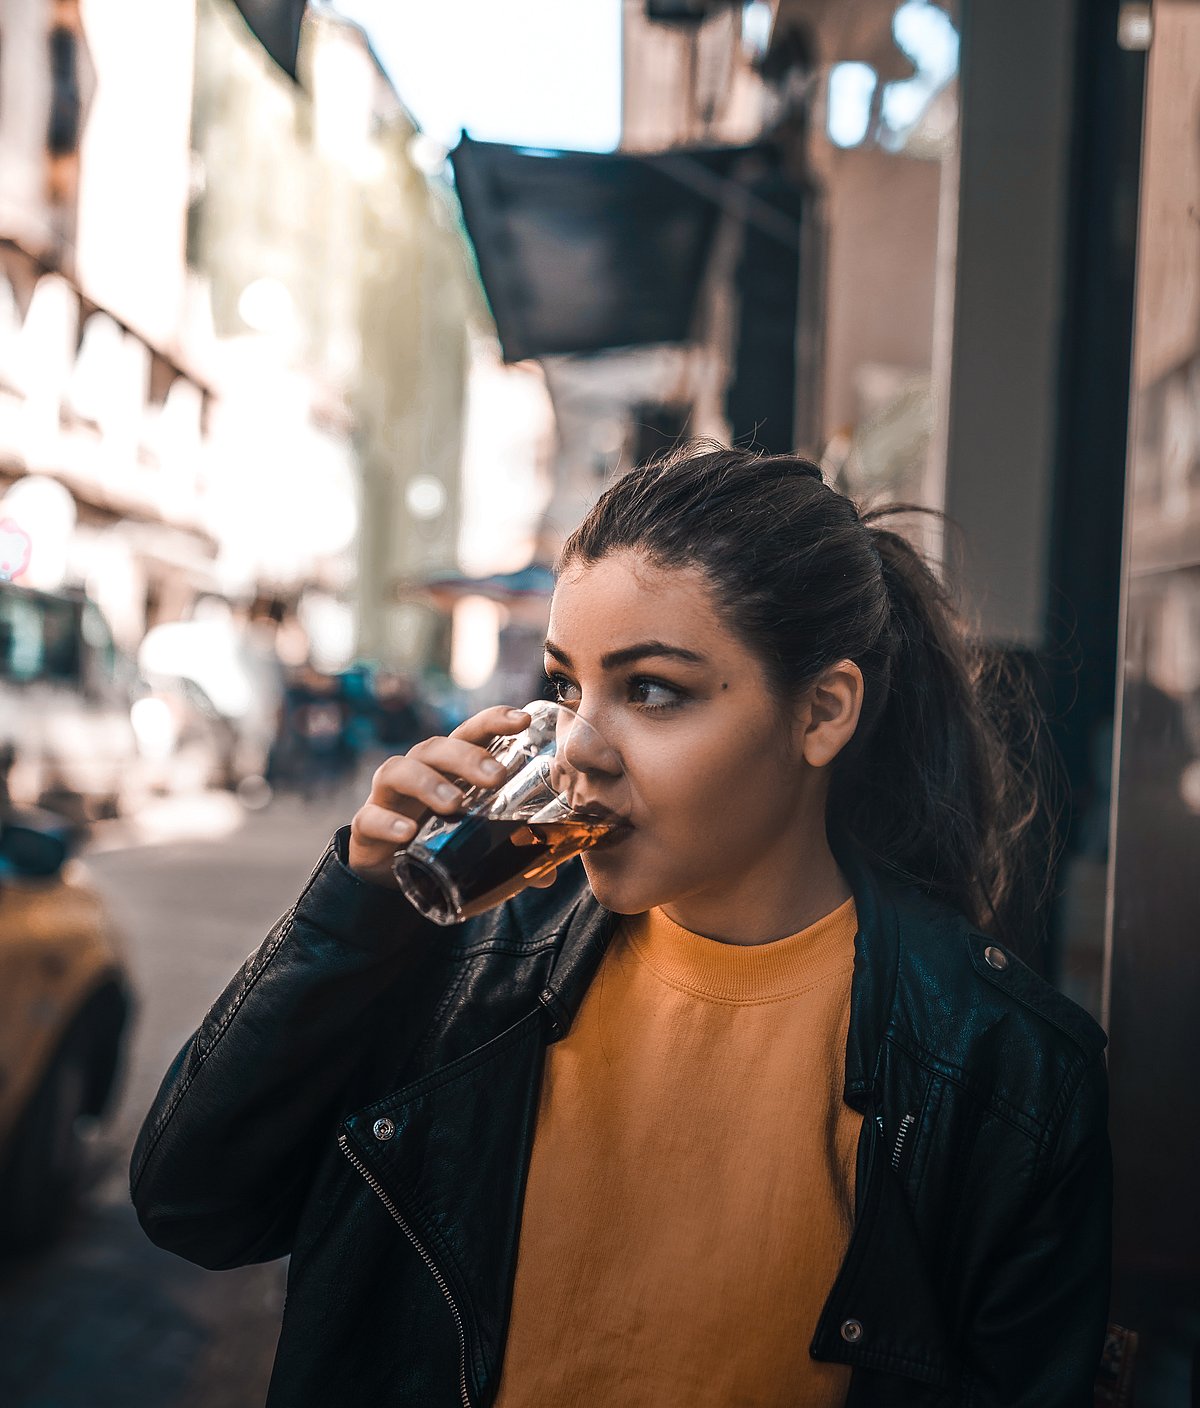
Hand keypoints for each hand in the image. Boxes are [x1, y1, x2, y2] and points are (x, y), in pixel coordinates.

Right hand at [348, 705, 558, 891]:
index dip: (494, 720)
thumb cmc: (436, 837)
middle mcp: (418, 771)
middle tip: (497, 777)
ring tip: (455, 804)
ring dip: (429, 783)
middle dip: (467, 757)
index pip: (471, 733)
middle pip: (437, 748)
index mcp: (449, 768)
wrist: (384, 870)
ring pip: (400, 771)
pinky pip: (371, 818)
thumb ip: (508, 850)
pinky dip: (389, 823)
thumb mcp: (473, 840)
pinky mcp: (366, 826)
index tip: (523, 720)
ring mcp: (389, 796)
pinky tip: (408, 834)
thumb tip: (548, 874)